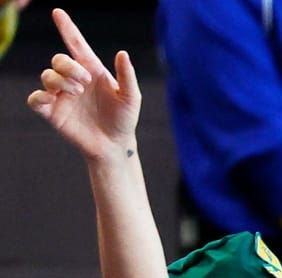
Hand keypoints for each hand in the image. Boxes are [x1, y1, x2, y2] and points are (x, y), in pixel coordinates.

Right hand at [26, 10, 138, 163]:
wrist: (115, 145)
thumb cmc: (124, 119)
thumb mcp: (130, 97)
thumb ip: (127, 75)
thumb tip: (122, 53)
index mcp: (91, 71)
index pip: (76, 44)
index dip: (67, 28)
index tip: (58, 12)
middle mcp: (74, 80)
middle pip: (58, 60)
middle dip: (69, 67)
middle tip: (85, 82)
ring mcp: (61, 95)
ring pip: (47, 76)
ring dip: (60, 81)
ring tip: (77, 92)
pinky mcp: (52, 112)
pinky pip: (35, 99)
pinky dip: (40, 96)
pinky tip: (52, 98)